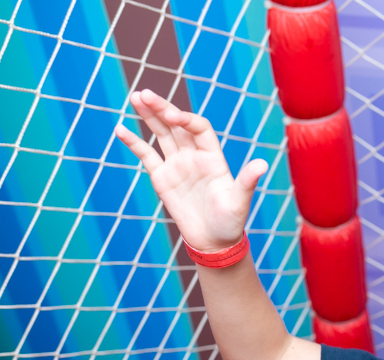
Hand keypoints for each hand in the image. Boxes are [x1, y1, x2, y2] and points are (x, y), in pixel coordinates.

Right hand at [114, 89, 267, 251]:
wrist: (213, 241)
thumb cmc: (230, 222)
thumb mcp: (239, 201)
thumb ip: (247, 181)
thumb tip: (262, 165)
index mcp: (213, 157)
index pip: (198, 128)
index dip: (186, 119)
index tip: (172, 116)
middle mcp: (194, 156)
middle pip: (176, 125)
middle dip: (161, 108)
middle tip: (143, 94)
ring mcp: (177, 165)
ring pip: (161, 134)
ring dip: (148, 116)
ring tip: (135, 98)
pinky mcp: (162, 177)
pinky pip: (147, 155)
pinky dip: (134, 142)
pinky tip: (120, 129)